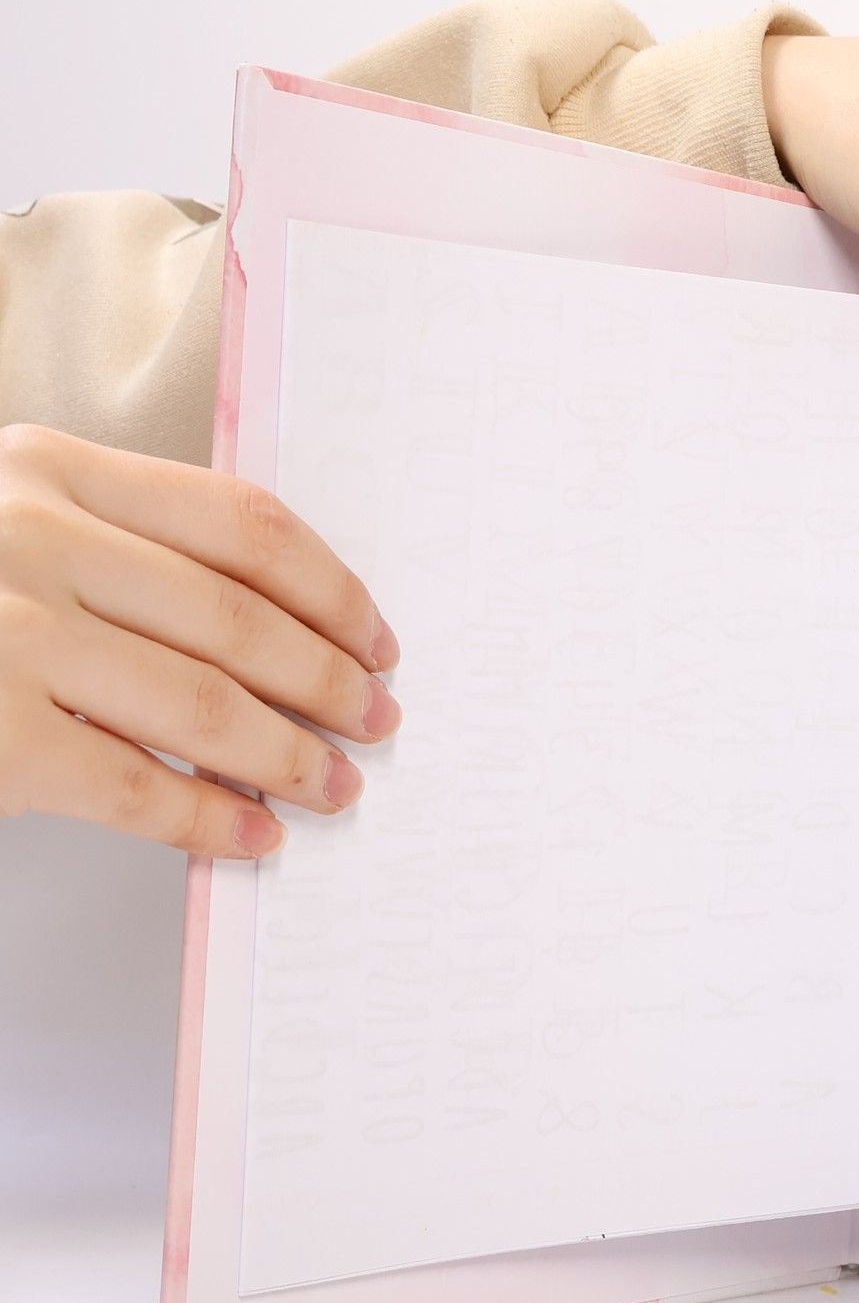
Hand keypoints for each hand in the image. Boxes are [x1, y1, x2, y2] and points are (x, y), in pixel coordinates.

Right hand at [0, 423, 400, 857]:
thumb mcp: (11, 520)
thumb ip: (120, 545)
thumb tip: (283, 634)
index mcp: (50, 469)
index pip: (244, 524)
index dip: (332, 590)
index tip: (377, 639)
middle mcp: (30, 536)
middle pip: (240, 619)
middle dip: (329, 682)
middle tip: (376, 723)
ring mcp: (5, 633)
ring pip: (203, 704)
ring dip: (289, 755)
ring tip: (335, 787)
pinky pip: (133, 785)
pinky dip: (207, 817)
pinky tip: (250, 834)